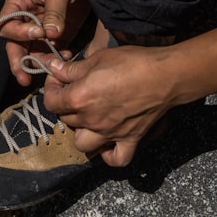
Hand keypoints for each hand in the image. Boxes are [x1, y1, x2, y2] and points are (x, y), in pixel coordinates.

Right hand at [0, 0, 90, 85]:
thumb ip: (54, 10)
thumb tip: (51, 35)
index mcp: (18, 2)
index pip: (7, 25)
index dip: (19, 33)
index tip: (38, 33)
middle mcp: (25, 17)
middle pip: (15, 44)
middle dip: (20, 61)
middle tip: (25, 79)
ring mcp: (41, 27)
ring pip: (33, 50)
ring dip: (40, 62)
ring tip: (53, 70)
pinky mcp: (58, 33)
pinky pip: (52, 50)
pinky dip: (57, 58)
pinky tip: (67, 59)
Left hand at [42, 46, 175, 166]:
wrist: (166, 75)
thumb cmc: (133, 62)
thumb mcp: (97, 58)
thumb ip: (72, 68)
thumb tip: (54, 67)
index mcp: (79, 99)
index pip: (50, 101)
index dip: (51, 89)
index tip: (58, 80)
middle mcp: (91, 120)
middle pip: (66, 119)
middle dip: (66, 105)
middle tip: (76, 91)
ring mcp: (110, 133)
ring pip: (82, 144)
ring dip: (81, 133)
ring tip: (88, 119)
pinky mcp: (129, 139)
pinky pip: (116, 159)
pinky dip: (109, 155)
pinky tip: (107, 144)